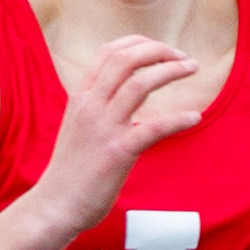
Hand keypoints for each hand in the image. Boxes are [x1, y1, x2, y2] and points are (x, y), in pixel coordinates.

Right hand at [37, 35, 202, 233]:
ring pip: (140, 83)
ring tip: (192, 68)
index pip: (109, 53)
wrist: (55, 206)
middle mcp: (90, 106)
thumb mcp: (78, 128)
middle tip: (182, 57)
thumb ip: (96, 109)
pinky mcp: (118, 152)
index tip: (161, 50)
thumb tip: (120, 99)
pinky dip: (178, 119)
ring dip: (171, 71)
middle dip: (159, 50)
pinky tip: (195, 117)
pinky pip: (154, 127)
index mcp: (81, 98)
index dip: (139, 44)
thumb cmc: (70, 172)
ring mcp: (104, 128)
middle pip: (126, 59)